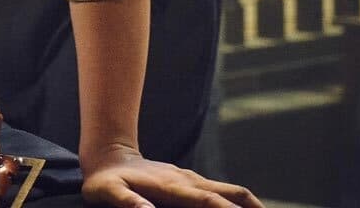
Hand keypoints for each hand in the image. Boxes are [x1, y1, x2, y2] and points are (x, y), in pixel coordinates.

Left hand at [80, 146, 263, 207]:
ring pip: (235, 192)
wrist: (109, 156)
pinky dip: (243, 205)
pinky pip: (226, 194)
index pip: (213, 202)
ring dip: (255, 207)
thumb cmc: (105, 180)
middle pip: (236, 194)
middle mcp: (191, 182)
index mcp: (175, 188)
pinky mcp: (193, 184)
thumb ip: (127, 203)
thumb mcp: (107, 192)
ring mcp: (194, 181)